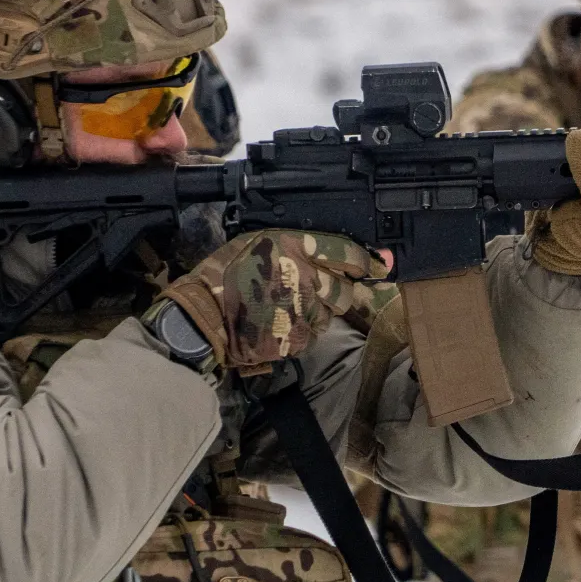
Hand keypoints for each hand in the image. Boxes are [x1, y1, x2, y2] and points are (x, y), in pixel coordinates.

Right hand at [160, 229, 386, 372]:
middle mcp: (306, 278)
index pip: (347, 252)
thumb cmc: (220, 277)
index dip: (366, 260)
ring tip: (283, 310)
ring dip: (315, 314)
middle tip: (315, 293)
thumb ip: (290, 246)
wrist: (201, 320)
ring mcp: (304, 311)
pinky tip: (277, 326)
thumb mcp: (254, 243)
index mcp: (295, 248)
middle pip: (345, 290)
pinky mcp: (298, 338)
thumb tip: (323, 253)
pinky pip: (311, 335)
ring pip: (329, 315)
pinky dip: (300, 333)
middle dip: (338, 293)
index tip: (380, 264)